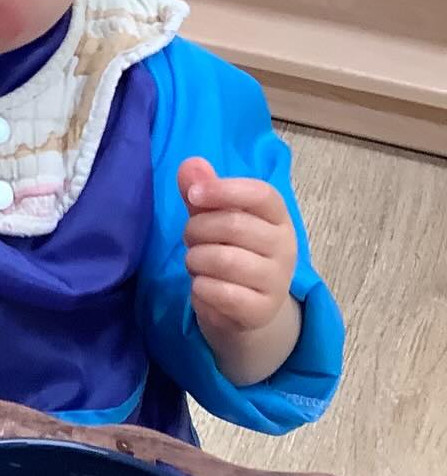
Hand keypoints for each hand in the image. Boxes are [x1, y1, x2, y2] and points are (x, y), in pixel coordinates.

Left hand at [178, 157, 300, 384]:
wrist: (246, 310)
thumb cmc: (230, 253)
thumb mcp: (215, 220)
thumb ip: (202, 193)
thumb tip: (190, 164)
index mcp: (278, 218)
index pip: (261, 194)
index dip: (224, 190)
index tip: (193, 195)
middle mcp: (284, 247)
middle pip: (234, 225)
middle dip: (197, 229)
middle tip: (190, 238)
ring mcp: (276, 281)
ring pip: (224, 260)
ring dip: (196, 260)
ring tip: (196, 263)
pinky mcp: (261, 311)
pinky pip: (221, 293)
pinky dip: (200, 288)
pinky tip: (202, 287)